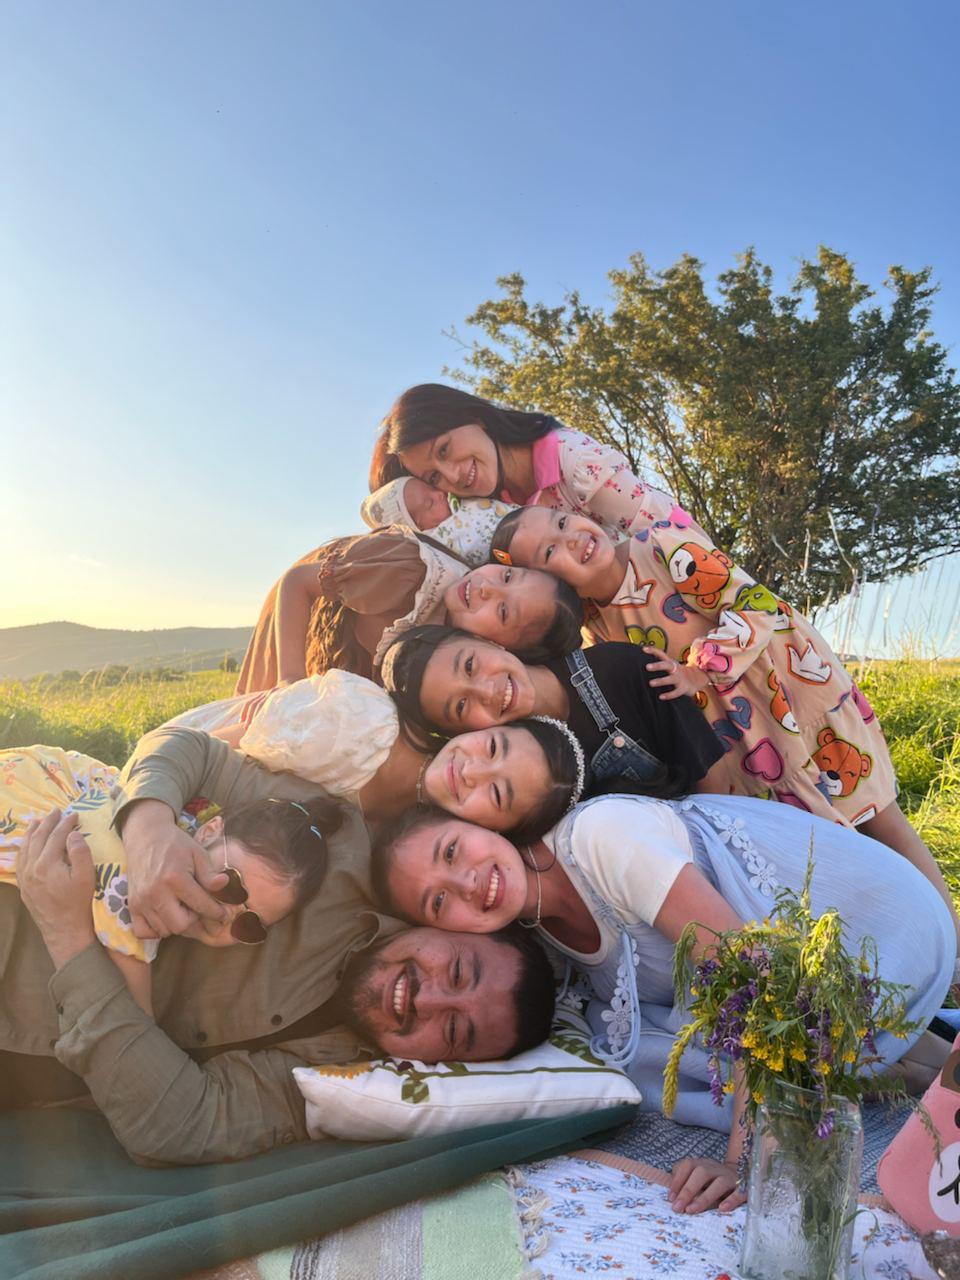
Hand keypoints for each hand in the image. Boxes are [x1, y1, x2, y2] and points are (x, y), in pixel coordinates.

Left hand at [18, 809, 96, 968]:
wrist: (64, 930)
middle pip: (39, 838)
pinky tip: (27, 844)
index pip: (57, 836)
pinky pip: (20, 861)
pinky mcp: (23, 886)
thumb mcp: (86, 877)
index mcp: (48, 863)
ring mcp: (25, 877)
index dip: (66, 824)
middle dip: (48, 823)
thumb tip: (73, 834)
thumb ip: (80, 852)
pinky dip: (23, 848)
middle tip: (56, 811)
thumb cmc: (79, 904)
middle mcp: (32, 868)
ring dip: (32, 832)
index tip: (75, 815)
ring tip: (38, 821)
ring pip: (26, 848)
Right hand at [121, 800, 228, 938]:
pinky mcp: (131, 905)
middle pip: (180, 925)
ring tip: (182, 909)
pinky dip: (155, 930)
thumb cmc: (175, 845)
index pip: (201, 905)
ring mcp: (141, 901)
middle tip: (197, 908)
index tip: (223, 914)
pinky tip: (165, 917)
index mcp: (175, 878)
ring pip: (164, 931)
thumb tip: (225, 884)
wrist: (146, 838)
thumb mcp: (197, 853)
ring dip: (177, 924)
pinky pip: (144, 932)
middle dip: (194, 920)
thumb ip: (210, 873)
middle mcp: (156, 893)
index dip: (216, 912)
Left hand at [644, 646, 710, 700]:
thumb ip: (659, 660)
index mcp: (671, 663)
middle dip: (658, 666)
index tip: (644, 649)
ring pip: (671, 679)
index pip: (662, 654)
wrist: (697, 679)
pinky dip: (669, 695)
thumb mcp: (670, 664)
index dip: (653, 651)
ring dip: (661, 681)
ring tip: (651, 683)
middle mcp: (675, 669)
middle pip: (667, 665)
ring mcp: (680, 678)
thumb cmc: (677, 672)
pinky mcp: (683, 688)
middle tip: (647, 667)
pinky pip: (676, 692)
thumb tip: (645, 652)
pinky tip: (661, 697)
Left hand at [668, 1156, 745, 1213]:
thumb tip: (672, 1196)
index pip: (688, 1166)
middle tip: (677, 1208)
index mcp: (703, 1164)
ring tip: (692, 1210)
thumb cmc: (713, 1182)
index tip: (670, 1198)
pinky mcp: (744, 1188)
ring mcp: (730, 1177)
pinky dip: (731, 1200)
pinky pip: (739, 1192)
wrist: (742, 1177)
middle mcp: (716, 1168)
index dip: (678, 1180)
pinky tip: (722, 1209)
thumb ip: (686, 1183)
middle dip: (687, 1190)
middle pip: (701, 1173)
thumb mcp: (699, 1179)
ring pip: (719, 1183)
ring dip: (704, 1197)